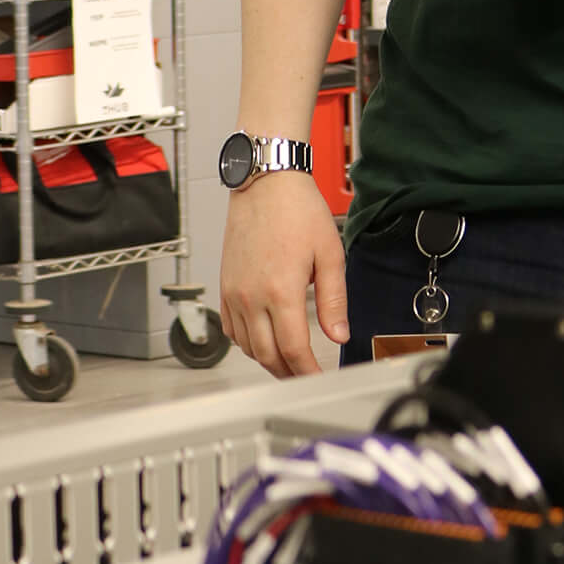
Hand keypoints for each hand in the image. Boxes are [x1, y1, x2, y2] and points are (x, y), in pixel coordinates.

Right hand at [219, 170, 348, 376]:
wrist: (266, 185)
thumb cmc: (298, 211)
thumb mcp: (330, 255)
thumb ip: (334, 300)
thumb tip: (338, 334)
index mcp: (280, 291)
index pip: (293, 350)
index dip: (308, 372)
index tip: (319, 379)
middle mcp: (251, 296)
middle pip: (268, 355)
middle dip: (289, 373)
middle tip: (307, 376)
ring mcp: (234, 293)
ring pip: (247, 347)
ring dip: (268, 360)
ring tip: (289, 362)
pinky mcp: (224, 287)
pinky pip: (231, 329)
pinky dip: (248, 343)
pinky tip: (264, 339)